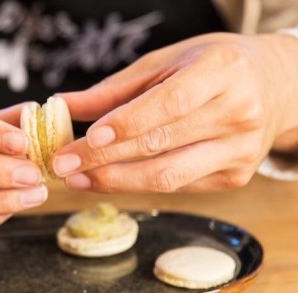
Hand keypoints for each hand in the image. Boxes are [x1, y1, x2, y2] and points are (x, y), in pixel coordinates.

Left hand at [52, 33, 297, 192]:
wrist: (272, 87)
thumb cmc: (211, 68)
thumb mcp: (165, 63)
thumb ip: (114, 89)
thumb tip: (63, 105)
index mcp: (223, 71)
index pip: (170, 103)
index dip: (126, 124)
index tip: (87, 139)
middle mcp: (238, 113)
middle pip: (162, 145)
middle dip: (104, 160)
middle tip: (63, 164)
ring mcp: (240, 151)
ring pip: (168, 176)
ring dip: (116, 181)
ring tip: (78, 178)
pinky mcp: (235, 177)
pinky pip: (177, 187)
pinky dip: (137, 185)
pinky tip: (108, 179)